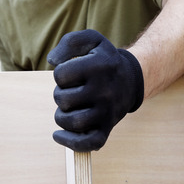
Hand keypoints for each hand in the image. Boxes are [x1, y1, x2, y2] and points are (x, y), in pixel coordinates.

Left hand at [47, 30, 143, 151]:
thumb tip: (52, 60)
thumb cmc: (104, 60)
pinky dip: (70, 142)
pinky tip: (58, 135)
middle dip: (60, 95)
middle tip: (70, 92)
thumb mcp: (92, 40)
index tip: (71, 74)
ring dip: (61, 117)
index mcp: (100, 66)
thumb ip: (70, 42)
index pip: (61, 75)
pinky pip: (89, 143)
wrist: (131, 79)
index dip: (60, 74)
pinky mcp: (108, 128)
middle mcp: (105, 90)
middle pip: (63, 100)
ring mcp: (108, 112)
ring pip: (73, 122)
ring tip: (67, 109)